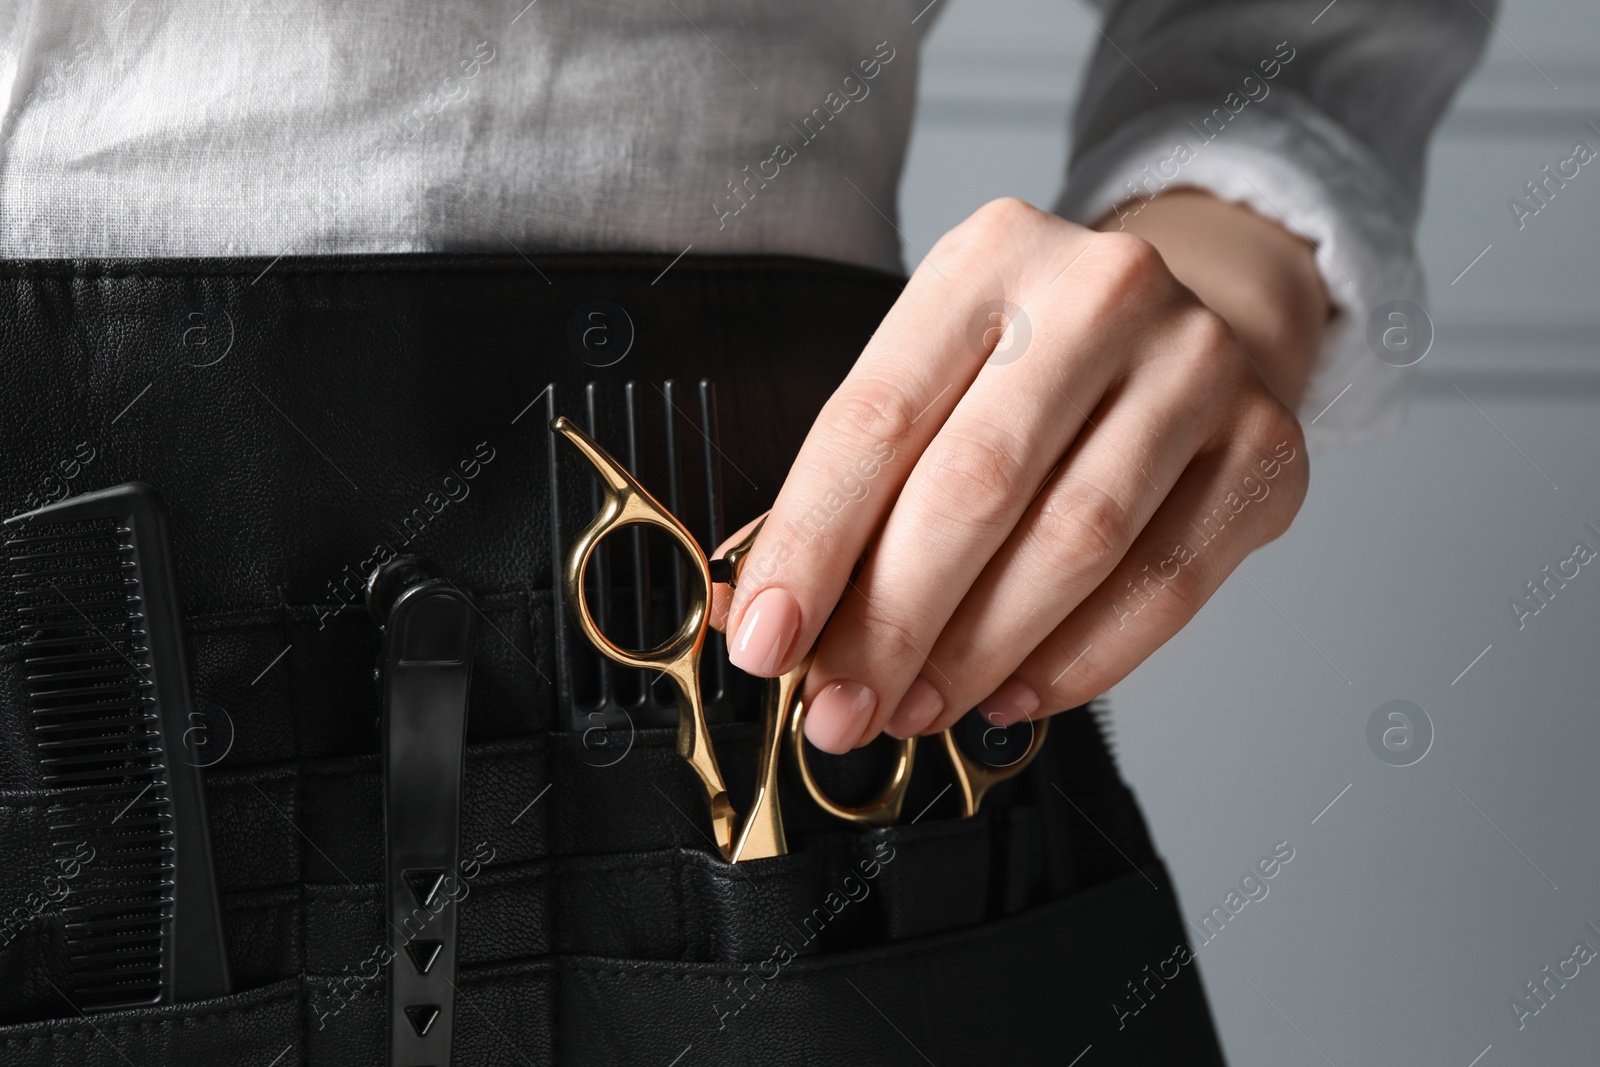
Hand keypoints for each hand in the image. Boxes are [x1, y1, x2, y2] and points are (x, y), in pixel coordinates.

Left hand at [712, 192, 1327, 753]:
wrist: (1201, 319)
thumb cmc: (1035, 364)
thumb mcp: (937, 376)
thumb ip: (861, 487)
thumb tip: (772, 616)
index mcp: (991, 255)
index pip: (876, 419)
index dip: (811, 544)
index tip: (765, 641)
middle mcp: (1103, 293)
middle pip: (977, 487)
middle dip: (891, 623)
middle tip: (839, 707)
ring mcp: (1199, 368)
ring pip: (1074, 545)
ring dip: (977, 655)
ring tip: (914, 707)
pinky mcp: (1265, 450)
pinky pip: (1163, 589)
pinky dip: (1076, 664)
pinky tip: (1011, 696)